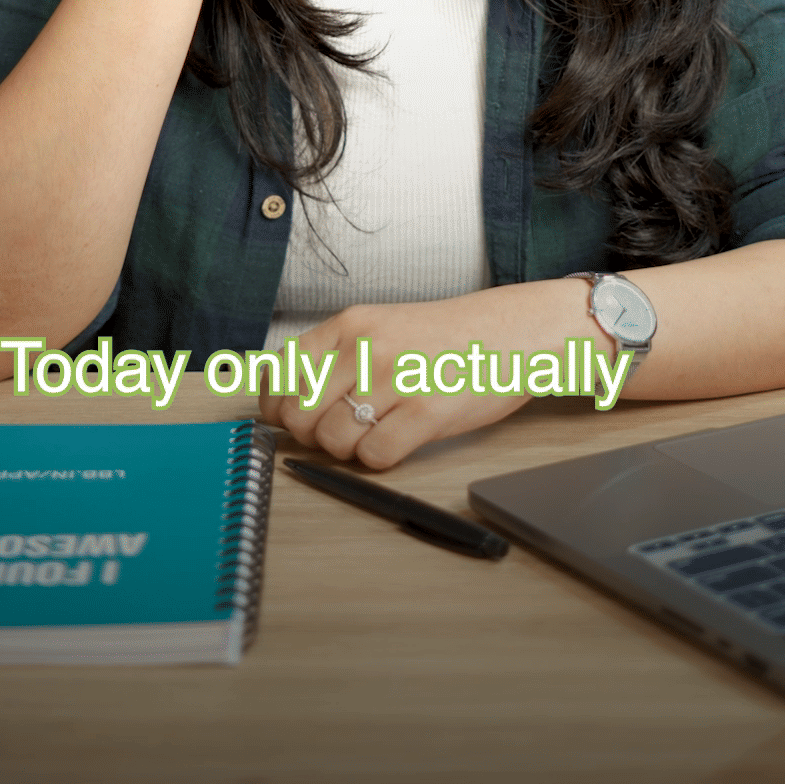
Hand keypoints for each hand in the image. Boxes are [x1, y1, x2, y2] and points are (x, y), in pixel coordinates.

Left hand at [258, 296, 529, 469]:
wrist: (508, 334)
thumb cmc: (443, 338)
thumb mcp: (379, 328)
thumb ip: (334, 357)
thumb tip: (283, 400)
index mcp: (349, 324)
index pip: (280, 372)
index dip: (276, 406)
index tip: (287, 418)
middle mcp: (366, 347)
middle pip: (299, 413)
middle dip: (310, 434)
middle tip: (336, 430)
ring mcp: (396, 378)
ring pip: (333, 439)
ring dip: (347, 449)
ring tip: (374, 432)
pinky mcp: (426, 411)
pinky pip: (374, 455)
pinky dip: (379, 459)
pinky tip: (397, 439)